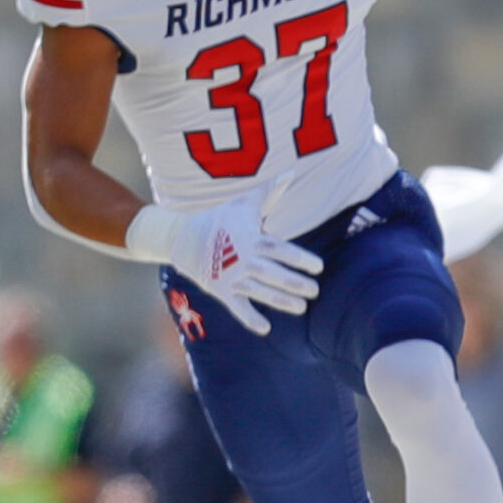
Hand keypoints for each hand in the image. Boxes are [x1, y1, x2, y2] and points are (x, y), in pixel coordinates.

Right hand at [144, 194, 324, 334]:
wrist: (183, 237)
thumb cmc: (221, 218)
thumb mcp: (244, 204)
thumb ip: (270, 192)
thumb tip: (290, 173)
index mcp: (252, 239)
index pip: (281, 250)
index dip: (300, 259)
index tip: (319, 268)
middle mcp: (244, 259)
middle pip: (274, 274)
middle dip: (295, 283)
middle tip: (315, 291)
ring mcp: (232, 277)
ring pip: (260, 292)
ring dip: (281, 301)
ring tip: (301, 308)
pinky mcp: (221, 290)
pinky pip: (237, 308)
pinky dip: (250, 319)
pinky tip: (266, 328)